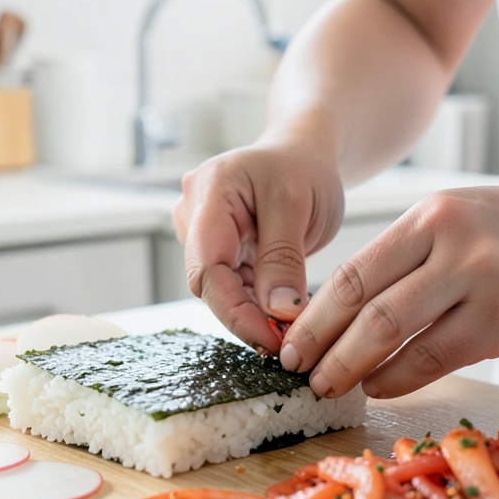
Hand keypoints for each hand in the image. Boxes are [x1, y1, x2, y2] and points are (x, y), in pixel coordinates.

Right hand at [174, 141, 345, 353]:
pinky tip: (281, 316)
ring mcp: (203, 233)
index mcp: (212, 190)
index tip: (270, 341)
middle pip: (208, 282)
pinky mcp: (219, 250)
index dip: (235, 311)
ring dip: (252, 313)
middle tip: (286, 343)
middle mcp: (195, 212)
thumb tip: (277, 312)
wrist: (303, 156)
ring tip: (289, 330)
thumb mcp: (298, 205)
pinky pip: (232, 286)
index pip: (208, 265)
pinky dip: (256, 305)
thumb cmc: (302, 168)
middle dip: (245, 316)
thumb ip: (283, 258)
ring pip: (220, 289)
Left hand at [278, 177, 498, 398]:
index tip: (289, 342)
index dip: (314, 315)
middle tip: (300, 374)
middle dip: (324, 349)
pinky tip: (381, 386)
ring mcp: (485, 285)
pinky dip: (401, 378)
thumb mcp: (460, 217)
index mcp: (432, 214)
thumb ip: (408, 254)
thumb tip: (340, 310)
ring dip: (356, 370)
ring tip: (334, 386)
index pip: (354, 272)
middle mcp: (455, 246)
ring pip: (398, 337)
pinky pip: (439, 360)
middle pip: (368, 309)